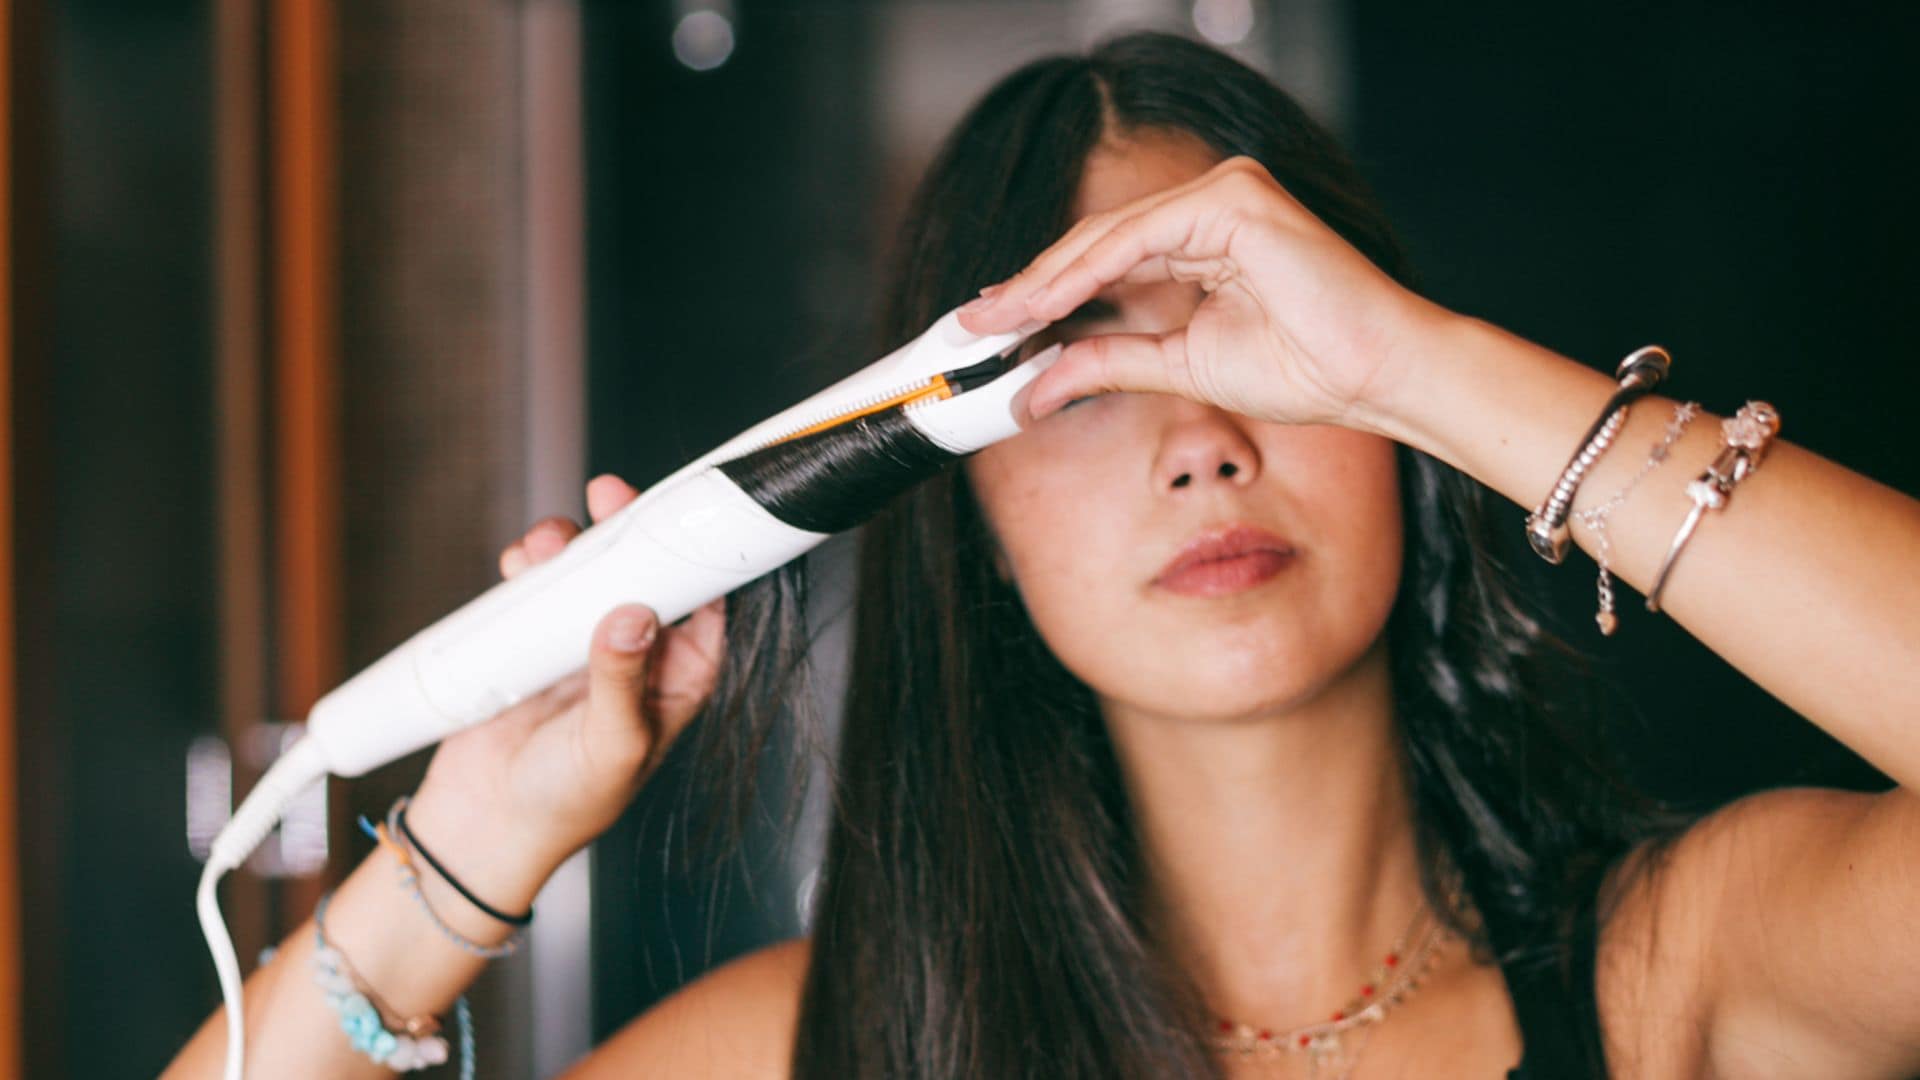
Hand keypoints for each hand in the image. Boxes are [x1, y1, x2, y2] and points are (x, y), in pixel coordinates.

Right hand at [409, 473, 727, 882]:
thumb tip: (635, 617)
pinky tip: (517, 564)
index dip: (700, 554)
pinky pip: (539, 586)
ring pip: (590, 569)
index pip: (708, 601)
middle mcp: (640, 653)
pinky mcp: (535, 639)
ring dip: (571, 545)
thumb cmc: (565, 803)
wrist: (483, 827)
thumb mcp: (609, 745)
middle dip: (629, 530)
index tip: (683, 515)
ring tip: (544, 544)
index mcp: (681, 676)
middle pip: (646, 569)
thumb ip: (621, 680)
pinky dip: (529, 567)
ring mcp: (585, 641)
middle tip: (608, 499)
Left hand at [956, 155, 1452, 432]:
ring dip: (1044, 282)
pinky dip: (1086, 273)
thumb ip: (1112, 361)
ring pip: (1108, 236)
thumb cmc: (1305, 366)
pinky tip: (1044, 305)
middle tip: (972, 326)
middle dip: (1028, 287)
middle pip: (1096, 242)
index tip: (992, 331)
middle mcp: (1213, 202)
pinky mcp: (1234, 199)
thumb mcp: (1182, 365)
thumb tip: (1039, 387)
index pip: (1104, 259)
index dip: (1043, 294)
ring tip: (994, 322)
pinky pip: (1138, 236)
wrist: (1374, 374)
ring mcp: (1225, 192)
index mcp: (1205, 235)